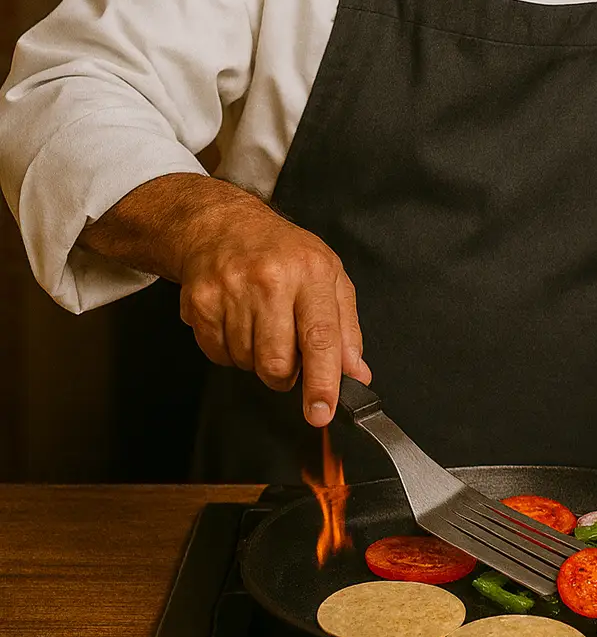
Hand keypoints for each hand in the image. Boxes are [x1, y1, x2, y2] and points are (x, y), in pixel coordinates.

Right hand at [178, 195, 369, 425]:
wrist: (224, 225)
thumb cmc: (283, 252)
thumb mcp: (330, 277)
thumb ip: (347, 329)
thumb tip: (356, 374)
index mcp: (310, 273)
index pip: (321, 337)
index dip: (323, 381)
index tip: (322, 411)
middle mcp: (270, 280)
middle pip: (277, 362)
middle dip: (284, 375)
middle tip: (286, 351)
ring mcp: (231, 290)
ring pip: (246, 363)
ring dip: (256, 358)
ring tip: (259, 324)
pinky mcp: (200, 302)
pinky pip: (217, 355)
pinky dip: (230, 350)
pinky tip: (236, 321)